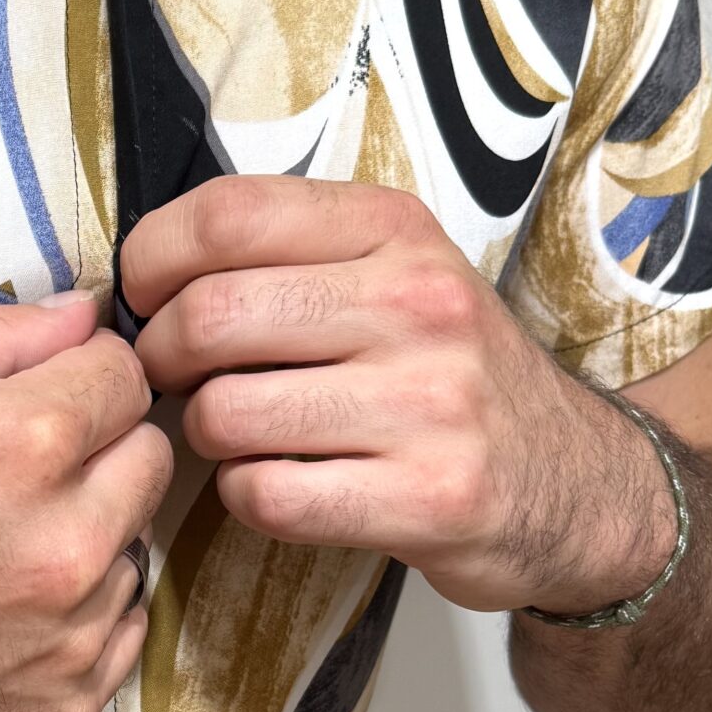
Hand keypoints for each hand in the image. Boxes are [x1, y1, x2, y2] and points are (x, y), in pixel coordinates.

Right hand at [0, 292, 173, 711]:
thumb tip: (84, 315)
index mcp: (25, 444)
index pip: (125, 376)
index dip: (77, 374)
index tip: (36, 394)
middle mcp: (66, 544)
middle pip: (151, 460)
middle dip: (95, 448)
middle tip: (11, 469)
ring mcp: (69, 636)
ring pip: (135, 550)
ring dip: (87, 535)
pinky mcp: (62, 707)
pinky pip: (118, 635)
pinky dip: (76, 617)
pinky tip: (2, 607)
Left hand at [121, 178, 676, 615]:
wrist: (574, 484)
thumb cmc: (447, 375)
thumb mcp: (392, 275)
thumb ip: (282, 256)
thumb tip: (138, 276)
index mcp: (395, 229)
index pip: (227, 213)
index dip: (151, 259)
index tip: (143, 297)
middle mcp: (420, 303)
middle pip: (209, 316)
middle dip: (160, 357)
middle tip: (173, 380)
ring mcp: (431, 402)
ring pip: (225, 412)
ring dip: (206, 434)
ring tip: (243, 434)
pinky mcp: (429, 498)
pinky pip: (265, 494)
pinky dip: (247, 496)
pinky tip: (285, 483)